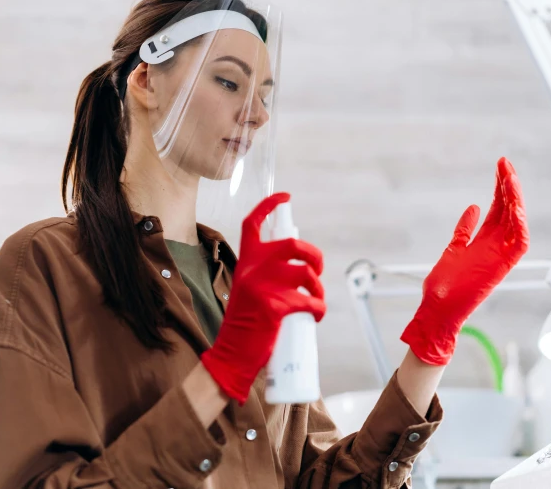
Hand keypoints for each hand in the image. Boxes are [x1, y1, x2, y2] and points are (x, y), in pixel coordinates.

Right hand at [201, 192, 326, 403]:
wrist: (231, 353)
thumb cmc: (244, 324)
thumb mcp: (248, 289)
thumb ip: (265, 274)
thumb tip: (299, 267)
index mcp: (245, 262)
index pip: (253, 224)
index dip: (269, 206)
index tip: (285, 196)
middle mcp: (253, 269)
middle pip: (293, 245)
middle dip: (314, 256)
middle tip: (317, 270)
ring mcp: (264, 286)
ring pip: (306, 273)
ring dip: (318, 287)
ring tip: (316, 299)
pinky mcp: (275, 306)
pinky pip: (311, 301)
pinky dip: (319, 308)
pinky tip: (316, 315)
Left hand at [400, 157, 528, 365]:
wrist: (438, 311)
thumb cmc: (444, 287)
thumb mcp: (453, 249)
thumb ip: (464, 230)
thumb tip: (472, 208)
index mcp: (484, 241)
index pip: (498, 208)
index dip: (500, 188)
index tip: (500, 167)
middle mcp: (495, 246)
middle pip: (507, 210)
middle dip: (508, 185)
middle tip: (505, 163)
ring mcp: (498, 256)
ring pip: (516, 222)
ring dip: (515, 199)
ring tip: (510, 177)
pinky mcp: (500, 268)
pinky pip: (519, 244)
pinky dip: (520, 226)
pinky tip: (515, 206)